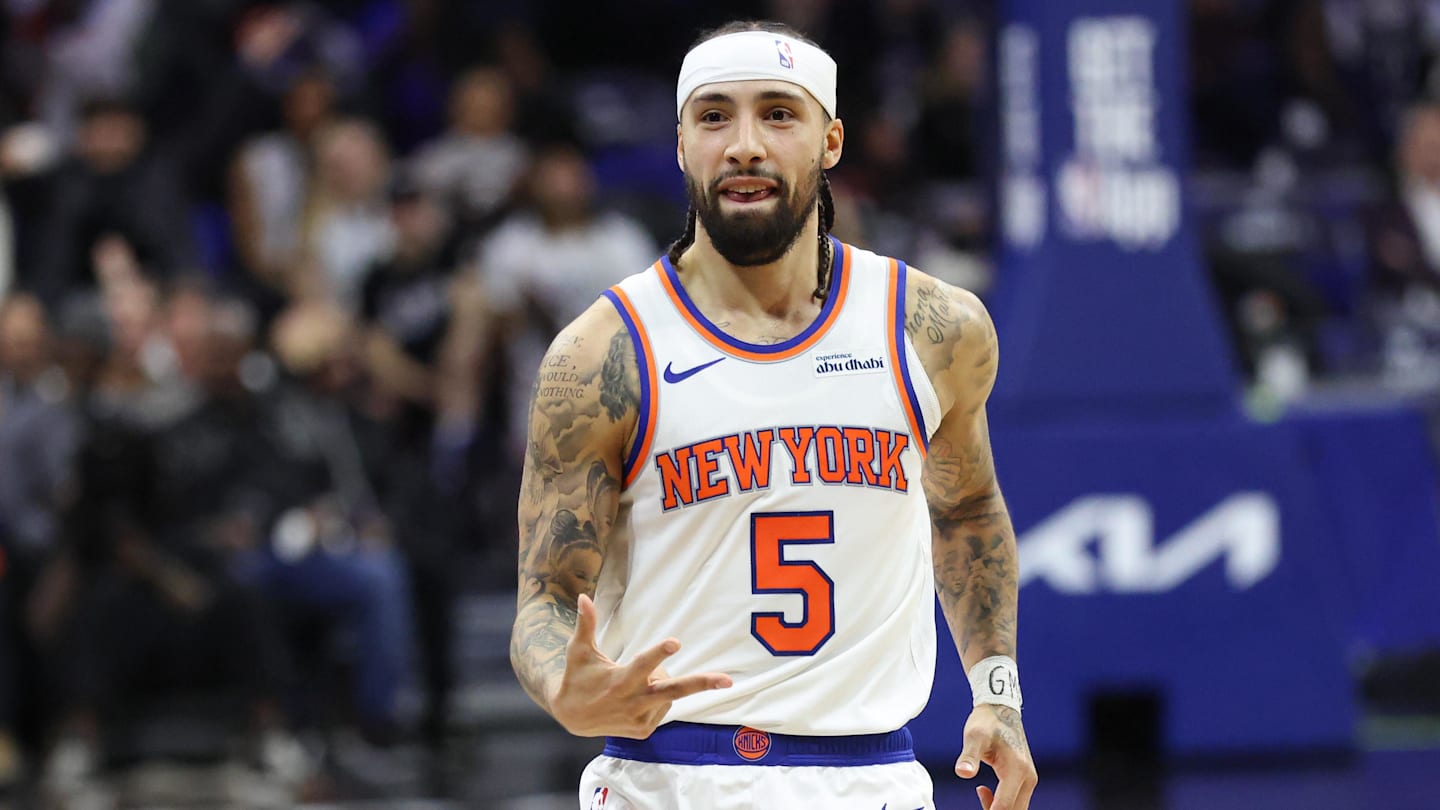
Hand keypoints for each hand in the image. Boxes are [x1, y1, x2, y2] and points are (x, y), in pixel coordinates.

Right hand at [548, 594, 732, 737]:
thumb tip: (583, 597)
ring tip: (632, 683)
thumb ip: (586, 624)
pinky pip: (663, 707)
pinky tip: (635, 698)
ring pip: (669, 693)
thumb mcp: (578, 650)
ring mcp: (641, 719)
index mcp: (620, 680)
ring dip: (659, 682)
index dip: (660, 652)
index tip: (676, 642)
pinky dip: (655, 699)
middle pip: (674, 690)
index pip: (643, 664)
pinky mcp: (644, 730)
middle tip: (727, 680)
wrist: (571, 717)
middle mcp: (633, 702)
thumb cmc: (578, 677)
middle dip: (701, 684)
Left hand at [955, 704, 1036, 809]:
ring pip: (1017, 808)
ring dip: (998, 808)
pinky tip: (983, 789)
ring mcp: (1029, 779)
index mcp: (1017, 770)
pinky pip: (1016, 801)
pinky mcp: (1025, 778)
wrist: (1001, 709)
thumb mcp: (974, 736)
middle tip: (977, 794)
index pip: (1005, 806)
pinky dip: (1001, 803)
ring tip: (980, 791)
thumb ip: (969, 756)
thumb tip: (962, 772)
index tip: (976, 800)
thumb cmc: (987, 721)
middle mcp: (1028, 777)